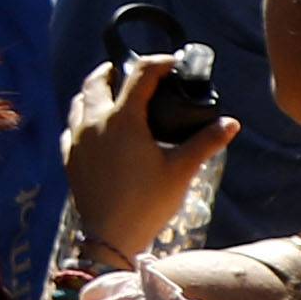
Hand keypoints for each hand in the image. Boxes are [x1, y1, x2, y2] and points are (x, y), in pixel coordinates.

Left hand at [66, 58, 236, 264]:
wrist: (110, 236)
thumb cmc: (147, 202)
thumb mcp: (181, 170)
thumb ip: (206, 142)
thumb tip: (231, 123)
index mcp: (122, 119)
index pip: (139, 75)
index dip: (158, 63)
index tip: (172, 64)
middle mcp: (93, 123)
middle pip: (97, 81)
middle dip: (114, 71)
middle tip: (130, 71)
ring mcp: (76, 140)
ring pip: (79, 102)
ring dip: (94, 91)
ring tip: (111, 94)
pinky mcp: (69, 158)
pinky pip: (71, 127)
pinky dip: (82, 118)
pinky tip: (93, 128)